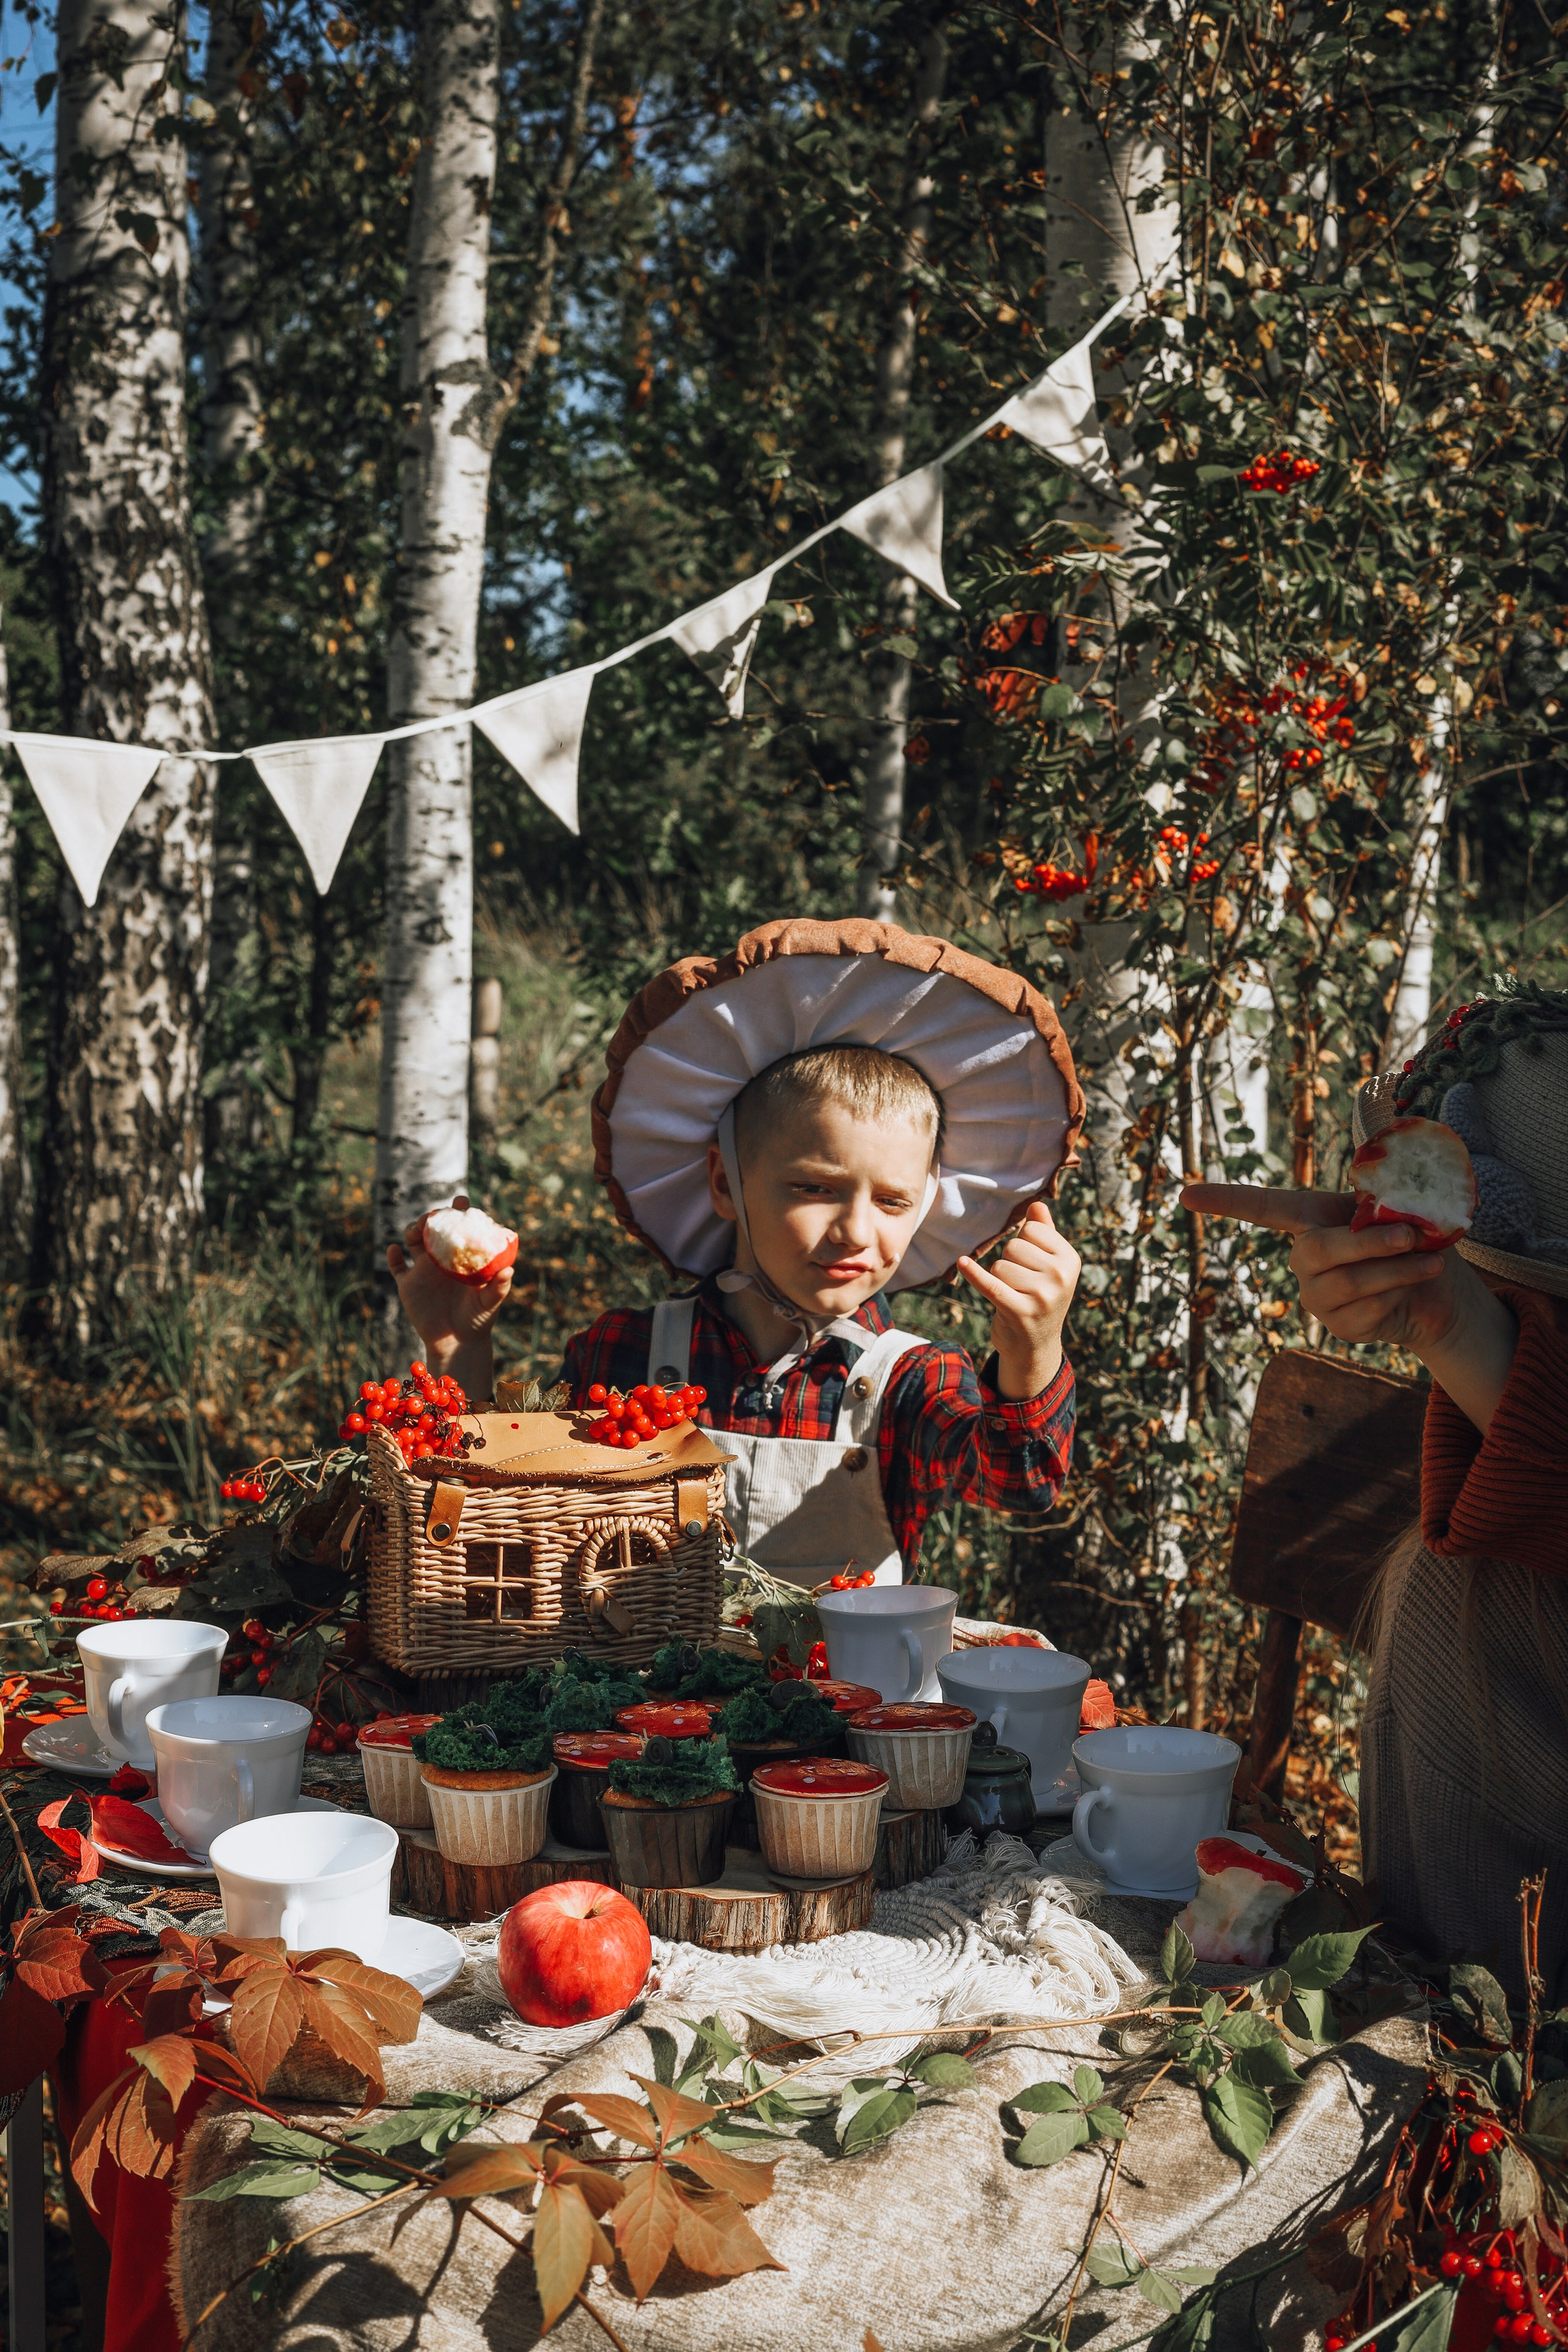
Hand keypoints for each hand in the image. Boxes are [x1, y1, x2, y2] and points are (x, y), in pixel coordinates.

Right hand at [386, 1193, 512, 1397]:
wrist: (457, 1342)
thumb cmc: (478, 1320)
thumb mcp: (490, 1303)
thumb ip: (499, 1287)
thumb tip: (510, 1271)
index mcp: (461, 1256)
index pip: (461, 1227)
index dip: (460, 1210)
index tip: (461, 1201)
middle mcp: (441, 1258)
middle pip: (433, 1228)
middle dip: (431, 1217)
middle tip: (433, 1217)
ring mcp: (423, 1269)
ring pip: (413, 1240)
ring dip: (411, 1230)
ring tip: (417, 1231)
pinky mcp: (408, 1285)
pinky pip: (396, 1267)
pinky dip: (392, 1257)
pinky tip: (395, 1250)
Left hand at [958, 1199, 1079, 1399]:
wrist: (1034, 1347)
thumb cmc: (1039, 1297)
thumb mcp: (1049, 1267)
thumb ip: (1045, 1234)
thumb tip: (1036, 1204)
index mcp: (1070, 1261)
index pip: (1031, 1230)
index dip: (1024, 1245)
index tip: (1033, 1267)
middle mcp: (1061, 1278)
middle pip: (1014, 1247)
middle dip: (1010, 1263)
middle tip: (1022, 1287)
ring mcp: (1042, 1296)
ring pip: (999, 1266)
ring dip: (999, 1280)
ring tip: (1014, 1297)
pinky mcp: (1019, 1312)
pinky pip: (990, 1284)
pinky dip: (973, 1274)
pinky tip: (962, 1263)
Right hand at [1181, 1182, 1516, 1432]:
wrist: (1437, 1292)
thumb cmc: (1416, 1239)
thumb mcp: (1403, 1210)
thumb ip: (1387, 1201)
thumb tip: (1389, 1200)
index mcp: (1310, 1219)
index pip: (1261, 1207)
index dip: (1224, 1200)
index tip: (1185, 1196)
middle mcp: (1303, 1258)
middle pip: (1316, 1249)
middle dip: (1366, 1243)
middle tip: (1410, 1234)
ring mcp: (1316, 1295)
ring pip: (1347, 1282)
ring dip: (1396, 1270)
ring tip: (1428, 1260)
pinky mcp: (1337, 1326)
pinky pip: (1366, 1308)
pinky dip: (1399, 1293)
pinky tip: (1412, 1287)